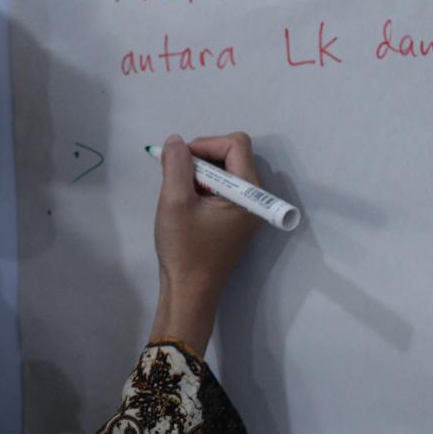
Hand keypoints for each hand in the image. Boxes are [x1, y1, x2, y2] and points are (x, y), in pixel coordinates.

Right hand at [148, 132, 263, 352]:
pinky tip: (188, 205)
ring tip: (180, 195)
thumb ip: (176, 165)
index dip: (205, 144)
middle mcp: (257, 199)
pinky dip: (204, 188)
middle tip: (176, 178)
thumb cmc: (184, 249)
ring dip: (200, 174)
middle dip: (202, 159)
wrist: (190, 292)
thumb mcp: (175, 201)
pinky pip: (225, 189)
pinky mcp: (239, 220)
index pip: (236, 144)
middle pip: (233, 156)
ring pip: (227, 172)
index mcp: (250, 194)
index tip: (180, 161)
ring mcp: (250, 211)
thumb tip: (176, 141)